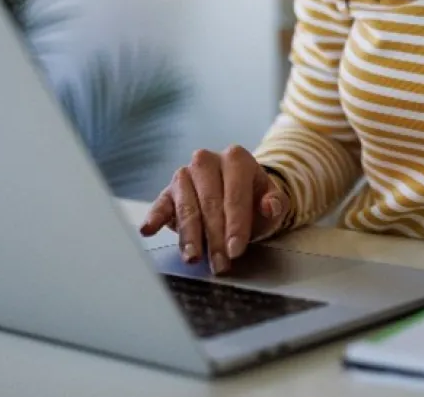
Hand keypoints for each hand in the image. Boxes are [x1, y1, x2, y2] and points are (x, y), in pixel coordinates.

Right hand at [138, 146, 290, 273]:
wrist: (235, 194)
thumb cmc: (254, 199)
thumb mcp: (272, 200)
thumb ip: (276, 203)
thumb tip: (271, 206)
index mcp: (236, 158)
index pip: (235, 194)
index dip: (236, 225)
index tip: (236, 250)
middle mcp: (207, 161)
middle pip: (210, 203)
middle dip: (215, 237)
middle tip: (220, 264)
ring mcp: (185, 174)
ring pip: (187, 207)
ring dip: (190, 236)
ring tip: (193, 258)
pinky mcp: (169, 191)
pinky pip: (161, 204)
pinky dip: (155, 217)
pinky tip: (148, 230)